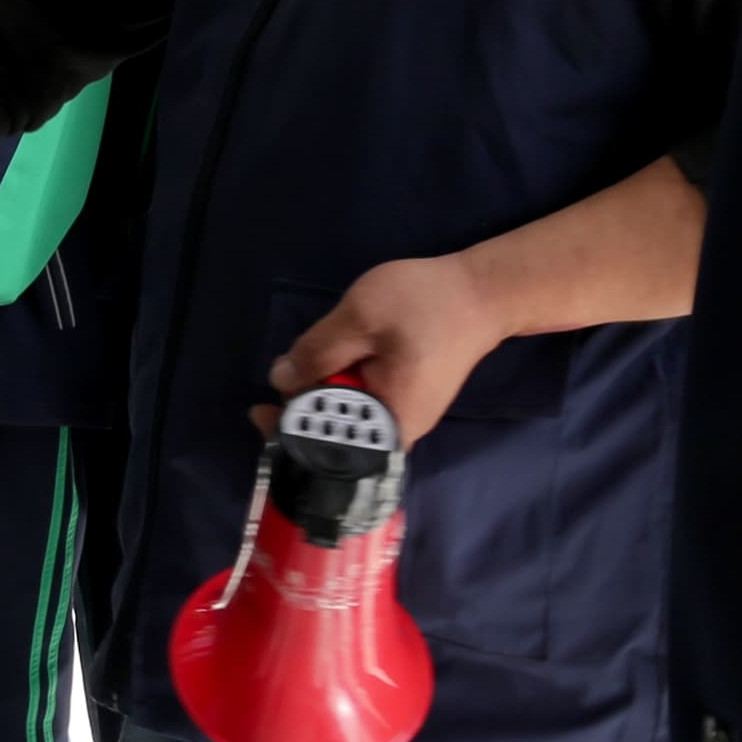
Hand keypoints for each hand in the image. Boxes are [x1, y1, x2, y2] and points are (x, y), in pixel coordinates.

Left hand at [263, 253, 507, 441]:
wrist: (482, 294)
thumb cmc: (426, 305)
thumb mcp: (361, 318)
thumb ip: (318, 351)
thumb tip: (280, 380)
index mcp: (389, 421)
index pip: (329, 448)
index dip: (290, 433)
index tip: (260, 411)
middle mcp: (397, 431)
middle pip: (336, 436)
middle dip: (303, 410)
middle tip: (283, 375)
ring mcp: (403, 417)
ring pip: (348, 418)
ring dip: (321, 393)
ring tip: (306, 363)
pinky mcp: (404, 399)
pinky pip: (362, 403)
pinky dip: (340, 385)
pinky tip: (333, 360)